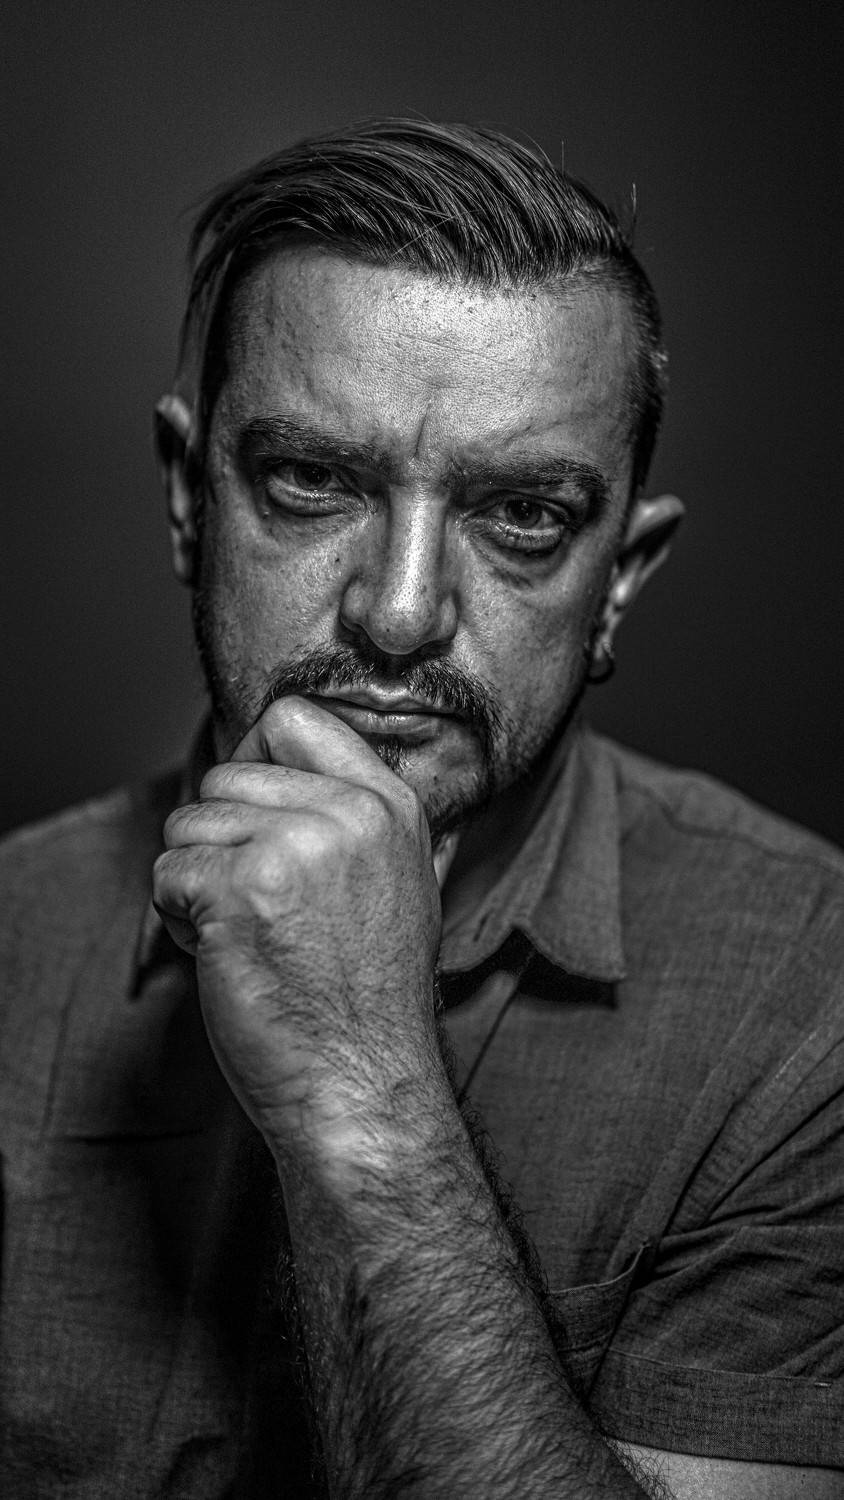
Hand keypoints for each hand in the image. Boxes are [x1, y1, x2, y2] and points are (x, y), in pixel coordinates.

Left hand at [152, 697, 442, 1167]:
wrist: (363, 1083)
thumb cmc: (368, 1001)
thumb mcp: (405, 886)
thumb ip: (364, 821)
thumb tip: (312, 760)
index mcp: (389, 806)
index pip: (292, 719)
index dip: (254, 761)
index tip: (258, 819)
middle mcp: (348, 814)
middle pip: (226, 775)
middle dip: (221, 840)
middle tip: (261, 906)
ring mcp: (296, 846)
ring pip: (189, 823)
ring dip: (199, 883)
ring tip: (251, 935)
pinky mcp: (242, 888)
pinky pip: (168, 873)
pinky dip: (181, 920)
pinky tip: (230, 956)